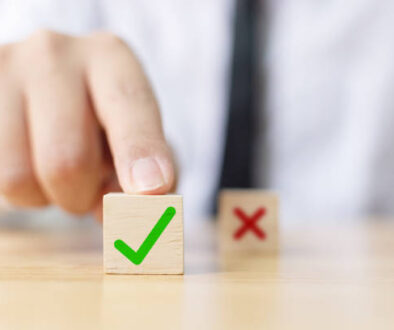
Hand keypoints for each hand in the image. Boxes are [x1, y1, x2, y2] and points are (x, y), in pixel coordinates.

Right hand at [0, 30, 174, 216]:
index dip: (139, 151)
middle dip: (83, 195)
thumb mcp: (137, 142)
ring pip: (19, 179)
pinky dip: (21, 189)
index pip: (128, 106)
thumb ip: (145, 178)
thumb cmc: (105, 125)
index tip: (152, 189)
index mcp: (111, 59)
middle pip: (68, 160)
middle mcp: (56, 54)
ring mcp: (6, 69)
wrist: (54, 96)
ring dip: (47, 195)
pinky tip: (31, 161)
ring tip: (57, 167)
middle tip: (89, 187)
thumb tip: (120, 212)